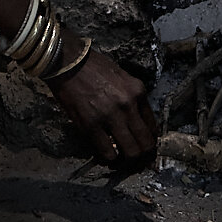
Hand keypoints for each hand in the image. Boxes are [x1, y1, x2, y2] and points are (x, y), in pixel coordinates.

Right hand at [48, 45, 158, 166]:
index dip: (150, 139)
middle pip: (145, 142)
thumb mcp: (122, 77)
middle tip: (139, 159)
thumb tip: (138, 120)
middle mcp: (128, 105)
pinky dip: (110, 157)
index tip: (145, 144)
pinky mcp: (91, 125)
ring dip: (129, 160)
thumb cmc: (94, 67)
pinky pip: (107, 151)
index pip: (153, 125)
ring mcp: (110, 116)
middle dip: (144, 154)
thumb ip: (132, 97)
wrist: (68, 61)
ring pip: (130, 151)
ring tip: (124, 160)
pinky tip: (108, 156)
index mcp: (137, 91)